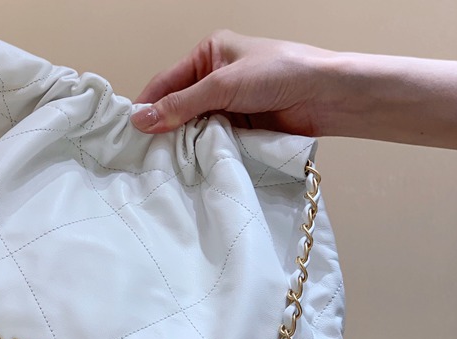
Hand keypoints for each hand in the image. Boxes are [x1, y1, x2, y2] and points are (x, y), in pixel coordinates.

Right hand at [130, 30, 456, 148]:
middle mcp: (216, 79)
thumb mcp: (223, 85)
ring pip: (194, 128)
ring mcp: (229, 106)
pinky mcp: (240, 129)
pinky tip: (189, 166)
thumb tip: (140, 120)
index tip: (130, 130)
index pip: (167, 81)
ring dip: (184, 144)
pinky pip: (212, 142)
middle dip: (164, 128)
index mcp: (210, 54)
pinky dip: (203, 153)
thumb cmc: (281, 74)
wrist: (326, 97)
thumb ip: (181, 105)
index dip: (148, 105)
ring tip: (163, 164)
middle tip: (143, 154)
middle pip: (178, 107)